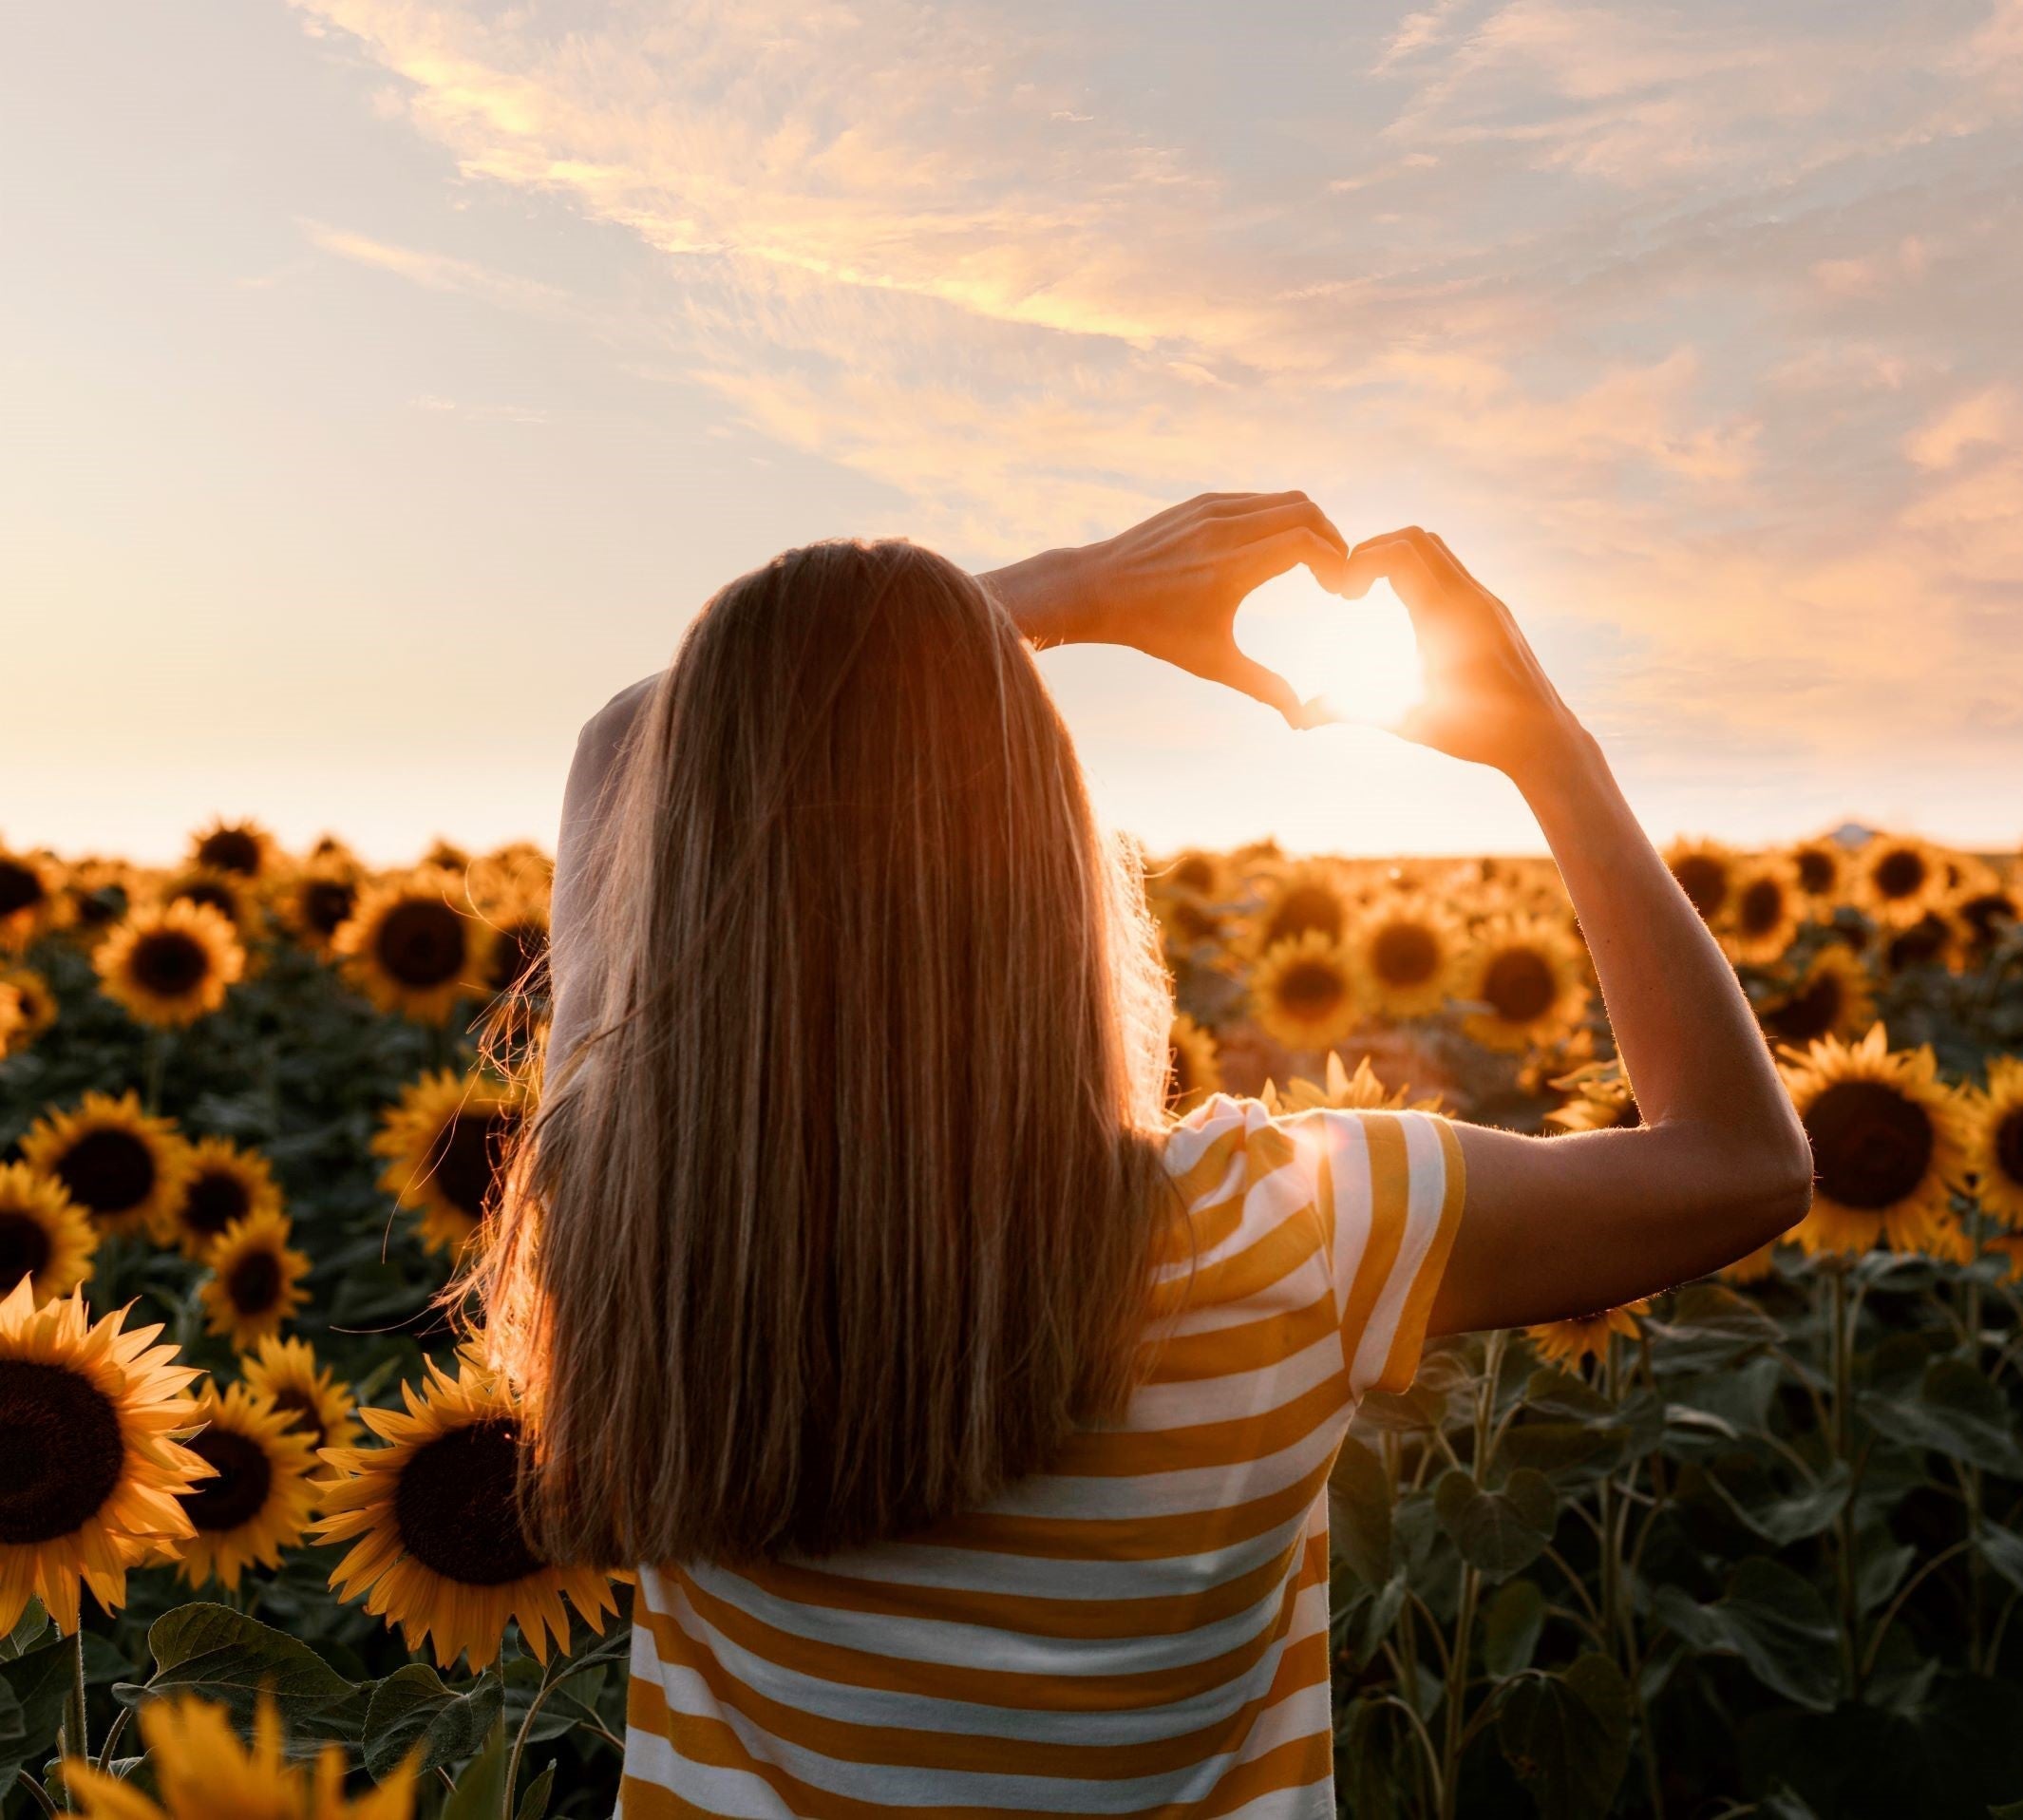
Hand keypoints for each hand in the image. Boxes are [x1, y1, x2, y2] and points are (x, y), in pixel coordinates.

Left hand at [982, 492, 1349, 726]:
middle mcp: (1224, 530)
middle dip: (1331, 539)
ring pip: (1283, 500)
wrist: (1097, 590)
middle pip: (1305, 511)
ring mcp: (1212, 509)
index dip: (1335, 562)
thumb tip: (1300, 717)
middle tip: (1334, 574)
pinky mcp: (1201, 502)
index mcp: (1232, 567)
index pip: (1306, 543)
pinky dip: (1279, 517)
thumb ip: (1262, 686)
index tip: (1339, 591)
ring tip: (1312, 563)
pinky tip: (1276, 549)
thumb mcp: (1211, 662)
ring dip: (1308, 526)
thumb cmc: (1154, 631)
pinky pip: (1257, 500)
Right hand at [1340, 526, 1584, 781]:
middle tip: (1351, 587)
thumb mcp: (1404, 721)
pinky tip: (1405, 613)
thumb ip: (1349, 710)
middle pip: (1416, 538)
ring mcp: (1485, 602)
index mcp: (1445, 618)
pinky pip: (1452, 571)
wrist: (1541, 738)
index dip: (1360, 561)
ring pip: (1437, 550)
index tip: (1343, 595)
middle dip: (1373, 551)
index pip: (1399, 553)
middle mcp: (1469, 599)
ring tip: (1373, 594)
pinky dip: (1420, 575)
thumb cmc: (1474, 734)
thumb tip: (1298, 718)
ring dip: (1398, 559)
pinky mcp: (1493, 611)